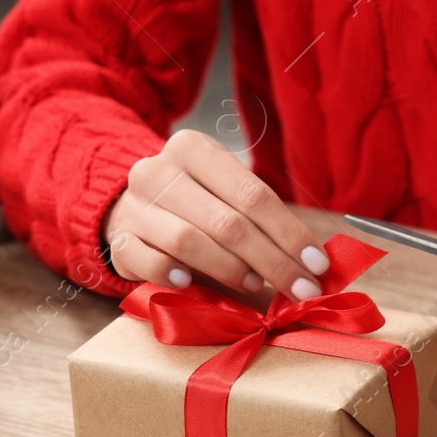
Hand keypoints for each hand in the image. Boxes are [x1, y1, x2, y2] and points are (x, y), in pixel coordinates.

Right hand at [103, 129, 329, 298]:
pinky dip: (174, 275)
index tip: (317, 264)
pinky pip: (149, 261)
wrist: (128, 207)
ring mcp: (134, 205)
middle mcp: (159, 170)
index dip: (290, 234)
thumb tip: (314, 261)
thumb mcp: (225, 195)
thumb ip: (264, 220)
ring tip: (255, 284)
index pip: (253, 194)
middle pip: (228, 223)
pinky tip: (190, 284)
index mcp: (193, 149)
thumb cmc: (192, 205)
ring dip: (231, 269)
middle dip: (273, 261)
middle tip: (301, 287)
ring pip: (190, 241)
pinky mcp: (119, 238)